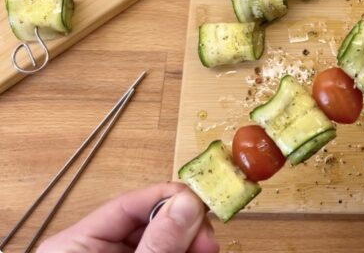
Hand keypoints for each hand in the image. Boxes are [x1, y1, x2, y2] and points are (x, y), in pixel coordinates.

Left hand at [38, 182, 218, 252]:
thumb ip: (157, 244)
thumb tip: (186, 204)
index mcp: (74, 245)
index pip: (129, 203)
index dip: (169, 197)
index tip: (202, 199)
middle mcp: (94, 251)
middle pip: (149, 221)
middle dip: (185, 225)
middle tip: (208, 236)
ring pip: (162, 239)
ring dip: (190, 239)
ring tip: (207, 248)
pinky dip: (184, 251)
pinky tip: (199, 252)